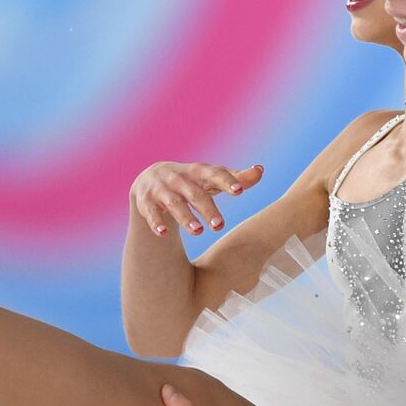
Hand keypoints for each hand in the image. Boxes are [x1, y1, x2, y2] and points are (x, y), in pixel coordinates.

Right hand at [130, 162, 263, 237]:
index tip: (240, 190)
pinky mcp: (146, 202)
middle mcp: (180, 178)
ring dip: (185, 217)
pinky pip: (150, 212)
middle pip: (195, 194)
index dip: (227, 181)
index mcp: (198, 171)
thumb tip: (260, 171)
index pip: (215, 173)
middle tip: (220, 225)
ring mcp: (162, 189)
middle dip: (207, 208)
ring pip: (174, 204)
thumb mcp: (210, 178)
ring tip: (198, 232)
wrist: (150, 179)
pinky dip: (156, 222)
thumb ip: (235, 177)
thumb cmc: (191, 181)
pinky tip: (163, 234)